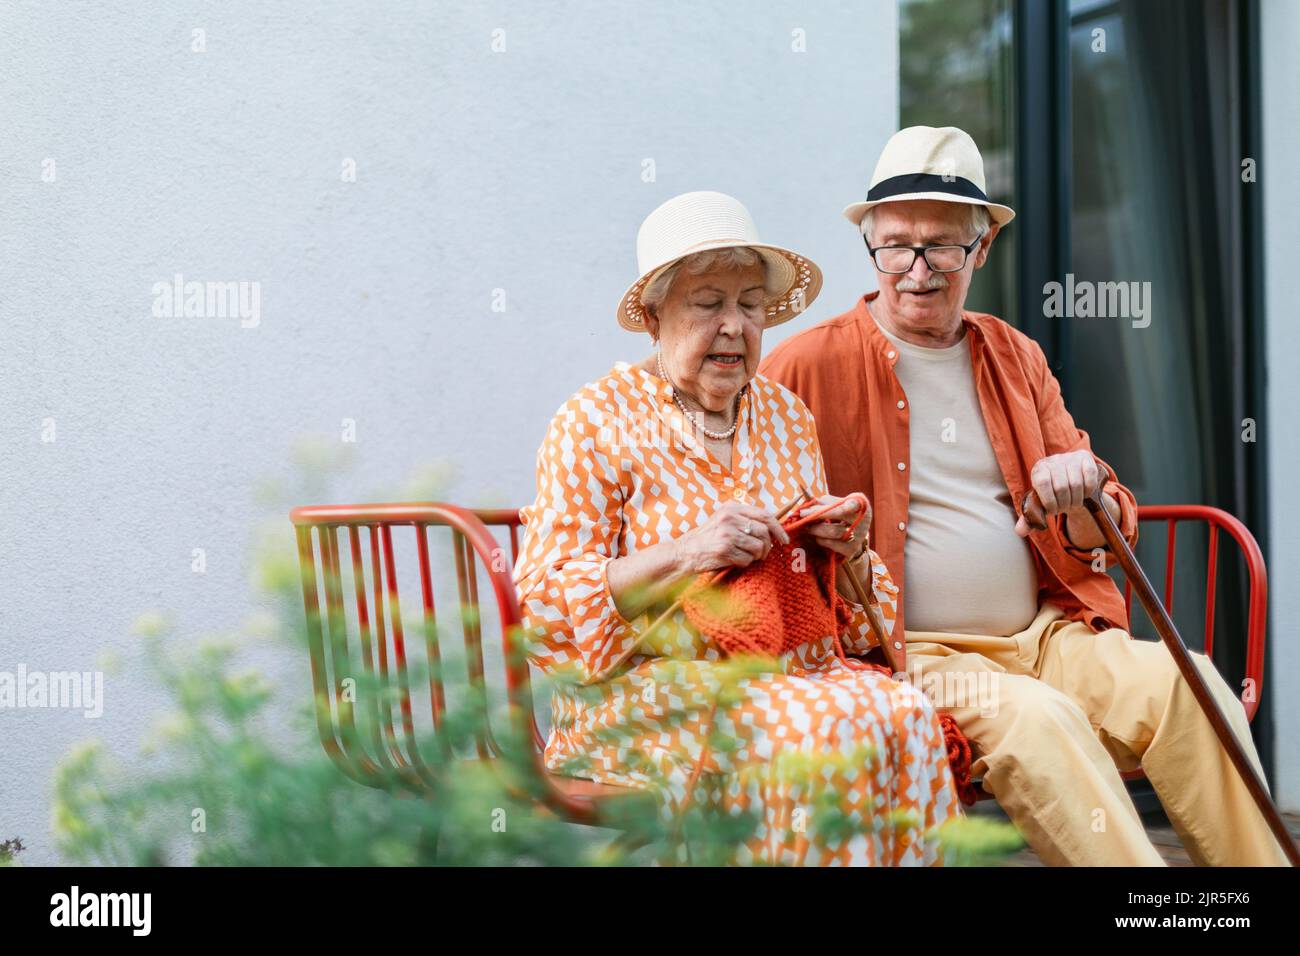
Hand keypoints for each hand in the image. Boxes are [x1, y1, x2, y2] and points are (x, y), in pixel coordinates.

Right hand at [672, 501, 789, 573]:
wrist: (684, 552)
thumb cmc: (706, 538)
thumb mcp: (723, 520)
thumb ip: (743, 519)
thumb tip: (772, 527)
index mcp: (731, 508)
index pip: (764, 515)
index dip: (778, 528)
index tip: (784, 539)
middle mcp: (729, 518)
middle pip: (764, 532)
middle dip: (768, 546)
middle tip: (764, 554)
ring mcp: (727, 534)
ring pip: (758, 547)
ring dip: (756, 556)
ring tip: (746, 557)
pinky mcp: (724, 550)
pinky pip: (747, 560)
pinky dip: (744, 563)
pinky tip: (734, 561)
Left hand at [793, 493, 870, 559]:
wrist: (855, 536)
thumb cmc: (844, 514)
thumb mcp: (840, 504)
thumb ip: (827, 501)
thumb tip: (811, 500)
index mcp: (861, 505)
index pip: (855, 503)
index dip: (850, 505)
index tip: (844, 505)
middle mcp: (863, 521)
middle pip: (840, 514)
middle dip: (818, 513)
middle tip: (802, 513)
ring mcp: (859, 537)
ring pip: (833, 531)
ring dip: (816, 528)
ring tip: (807, 527)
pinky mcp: (851, 549)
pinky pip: (832, 544)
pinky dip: (821, 540)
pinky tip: (817, 537)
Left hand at [1014, 450, 1104, 536]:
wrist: (1069, 481)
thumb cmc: (1052, 495)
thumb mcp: (1040, 505)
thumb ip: (1030, 518)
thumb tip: (1020, 532)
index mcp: (1039, 469)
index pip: (1042, 482)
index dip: (1049, 501)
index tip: (1052, 511)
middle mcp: (1053, 460)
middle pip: (1061, 486)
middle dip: (1064, 504)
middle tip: (1064, 509)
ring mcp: (1070, 457)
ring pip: (1076, 483)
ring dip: (1076, 500)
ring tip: (1073, 504)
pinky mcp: (1085, 457)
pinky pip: (1090, 475)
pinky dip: (1088, 490)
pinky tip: (1085, 495)